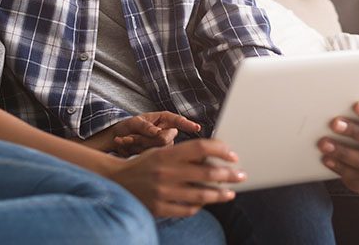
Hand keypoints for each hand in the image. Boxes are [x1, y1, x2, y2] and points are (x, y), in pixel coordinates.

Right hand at [107, 138, 245, 217]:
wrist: (116, 182)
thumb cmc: (144, 164)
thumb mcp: (160, 152)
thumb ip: (184, 154)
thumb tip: (214, 156)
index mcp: (167, 154)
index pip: (200, 148)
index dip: (220, 150)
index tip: (233, 155)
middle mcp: (166, 172)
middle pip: (206, 172)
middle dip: (228, 174)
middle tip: (241, 175)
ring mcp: (163, 192)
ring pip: (201, 195)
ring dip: (220, 194)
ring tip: (231, 193)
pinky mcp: (160, 208)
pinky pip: (187, 209)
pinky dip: (199, 206)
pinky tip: (206, 202)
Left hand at [111, 112, 201, 155]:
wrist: (116, 139)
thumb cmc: (127, 127)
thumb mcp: (133, 122)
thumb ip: (145, 126)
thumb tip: (157, 132)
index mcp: (164, 120)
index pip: (178, 121)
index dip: (187, 125)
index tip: (196, 128)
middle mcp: (166, 133)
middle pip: (164, 140)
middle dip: (145, 138)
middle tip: (131, 135)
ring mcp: (162, 147)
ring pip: (156, 150)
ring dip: (136, 144)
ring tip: (126, 139)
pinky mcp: (156, 157)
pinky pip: (147, 157)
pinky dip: (132, 149)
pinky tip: (123, 143)